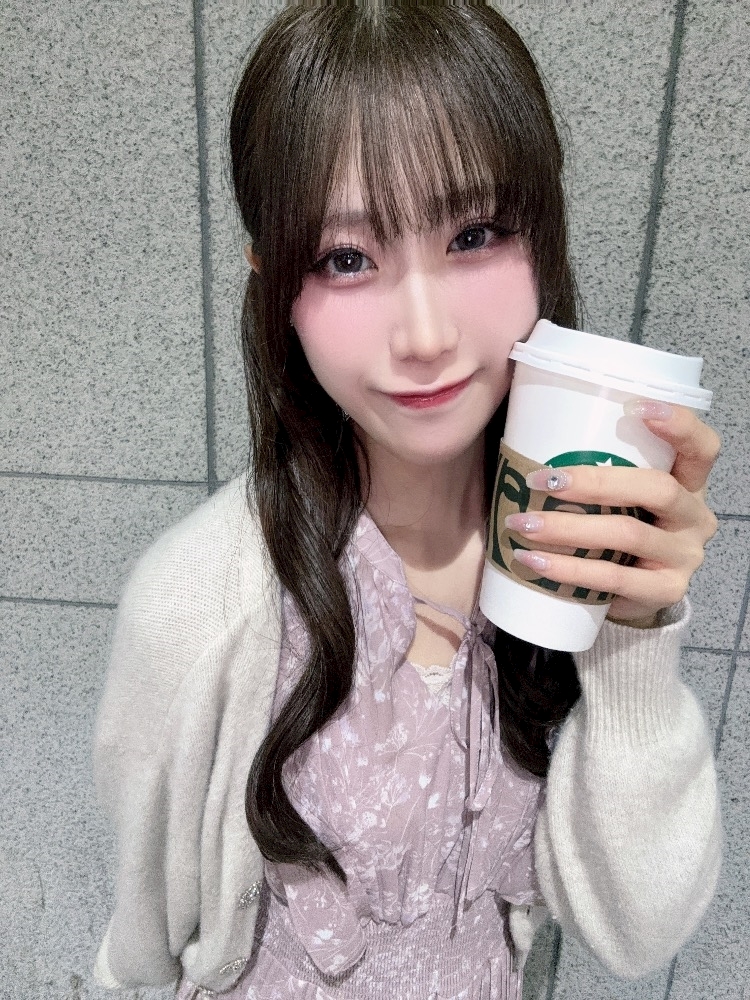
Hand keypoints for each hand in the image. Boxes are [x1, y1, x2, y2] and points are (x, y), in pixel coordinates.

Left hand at [507, 403, 720, 624]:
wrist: (628, 593)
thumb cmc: (616, 527)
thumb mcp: (618, 495)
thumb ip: (598, 466)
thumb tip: (523, 438)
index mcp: (688, 482)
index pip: (701, 447)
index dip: (678, 424)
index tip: (635, 407)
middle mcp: (694, 516)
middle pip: (657, 489)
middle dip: (595, 482)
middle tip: (541, 481)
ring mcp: (684, 556)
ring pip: (628, 534)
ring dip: (568, 527)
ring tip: (522, 523)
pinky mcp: (666, 592)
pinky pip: (614, 578)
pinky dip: (568, 569)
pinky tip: (533, 561)